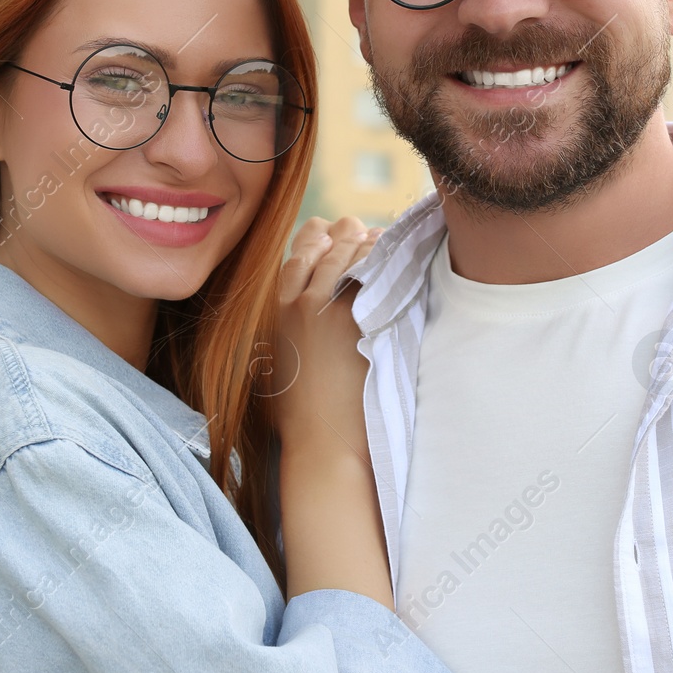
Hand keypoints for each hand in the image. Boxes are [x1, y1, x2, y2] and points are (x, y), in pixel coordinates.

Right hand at [271, 216, 381, 458]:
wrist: (323, 443)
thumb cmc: (300, 417)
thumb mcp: (276, 365)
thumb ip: (285, 331)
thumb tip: (297, 314)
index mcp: (278, 311)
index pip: (299, 254)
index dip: (318, 237)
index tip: (332, 233)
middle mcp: (301, 303)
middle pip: (328, 248)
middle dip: (347, 233)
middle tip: (362, 230)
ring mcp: (331, 308)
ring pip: (352, 254)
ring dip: (369, 241)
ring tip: (383, 239)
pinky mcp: (360, 319)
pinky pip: (375, 272)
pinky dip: (385, 258)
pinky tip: (395, 255)